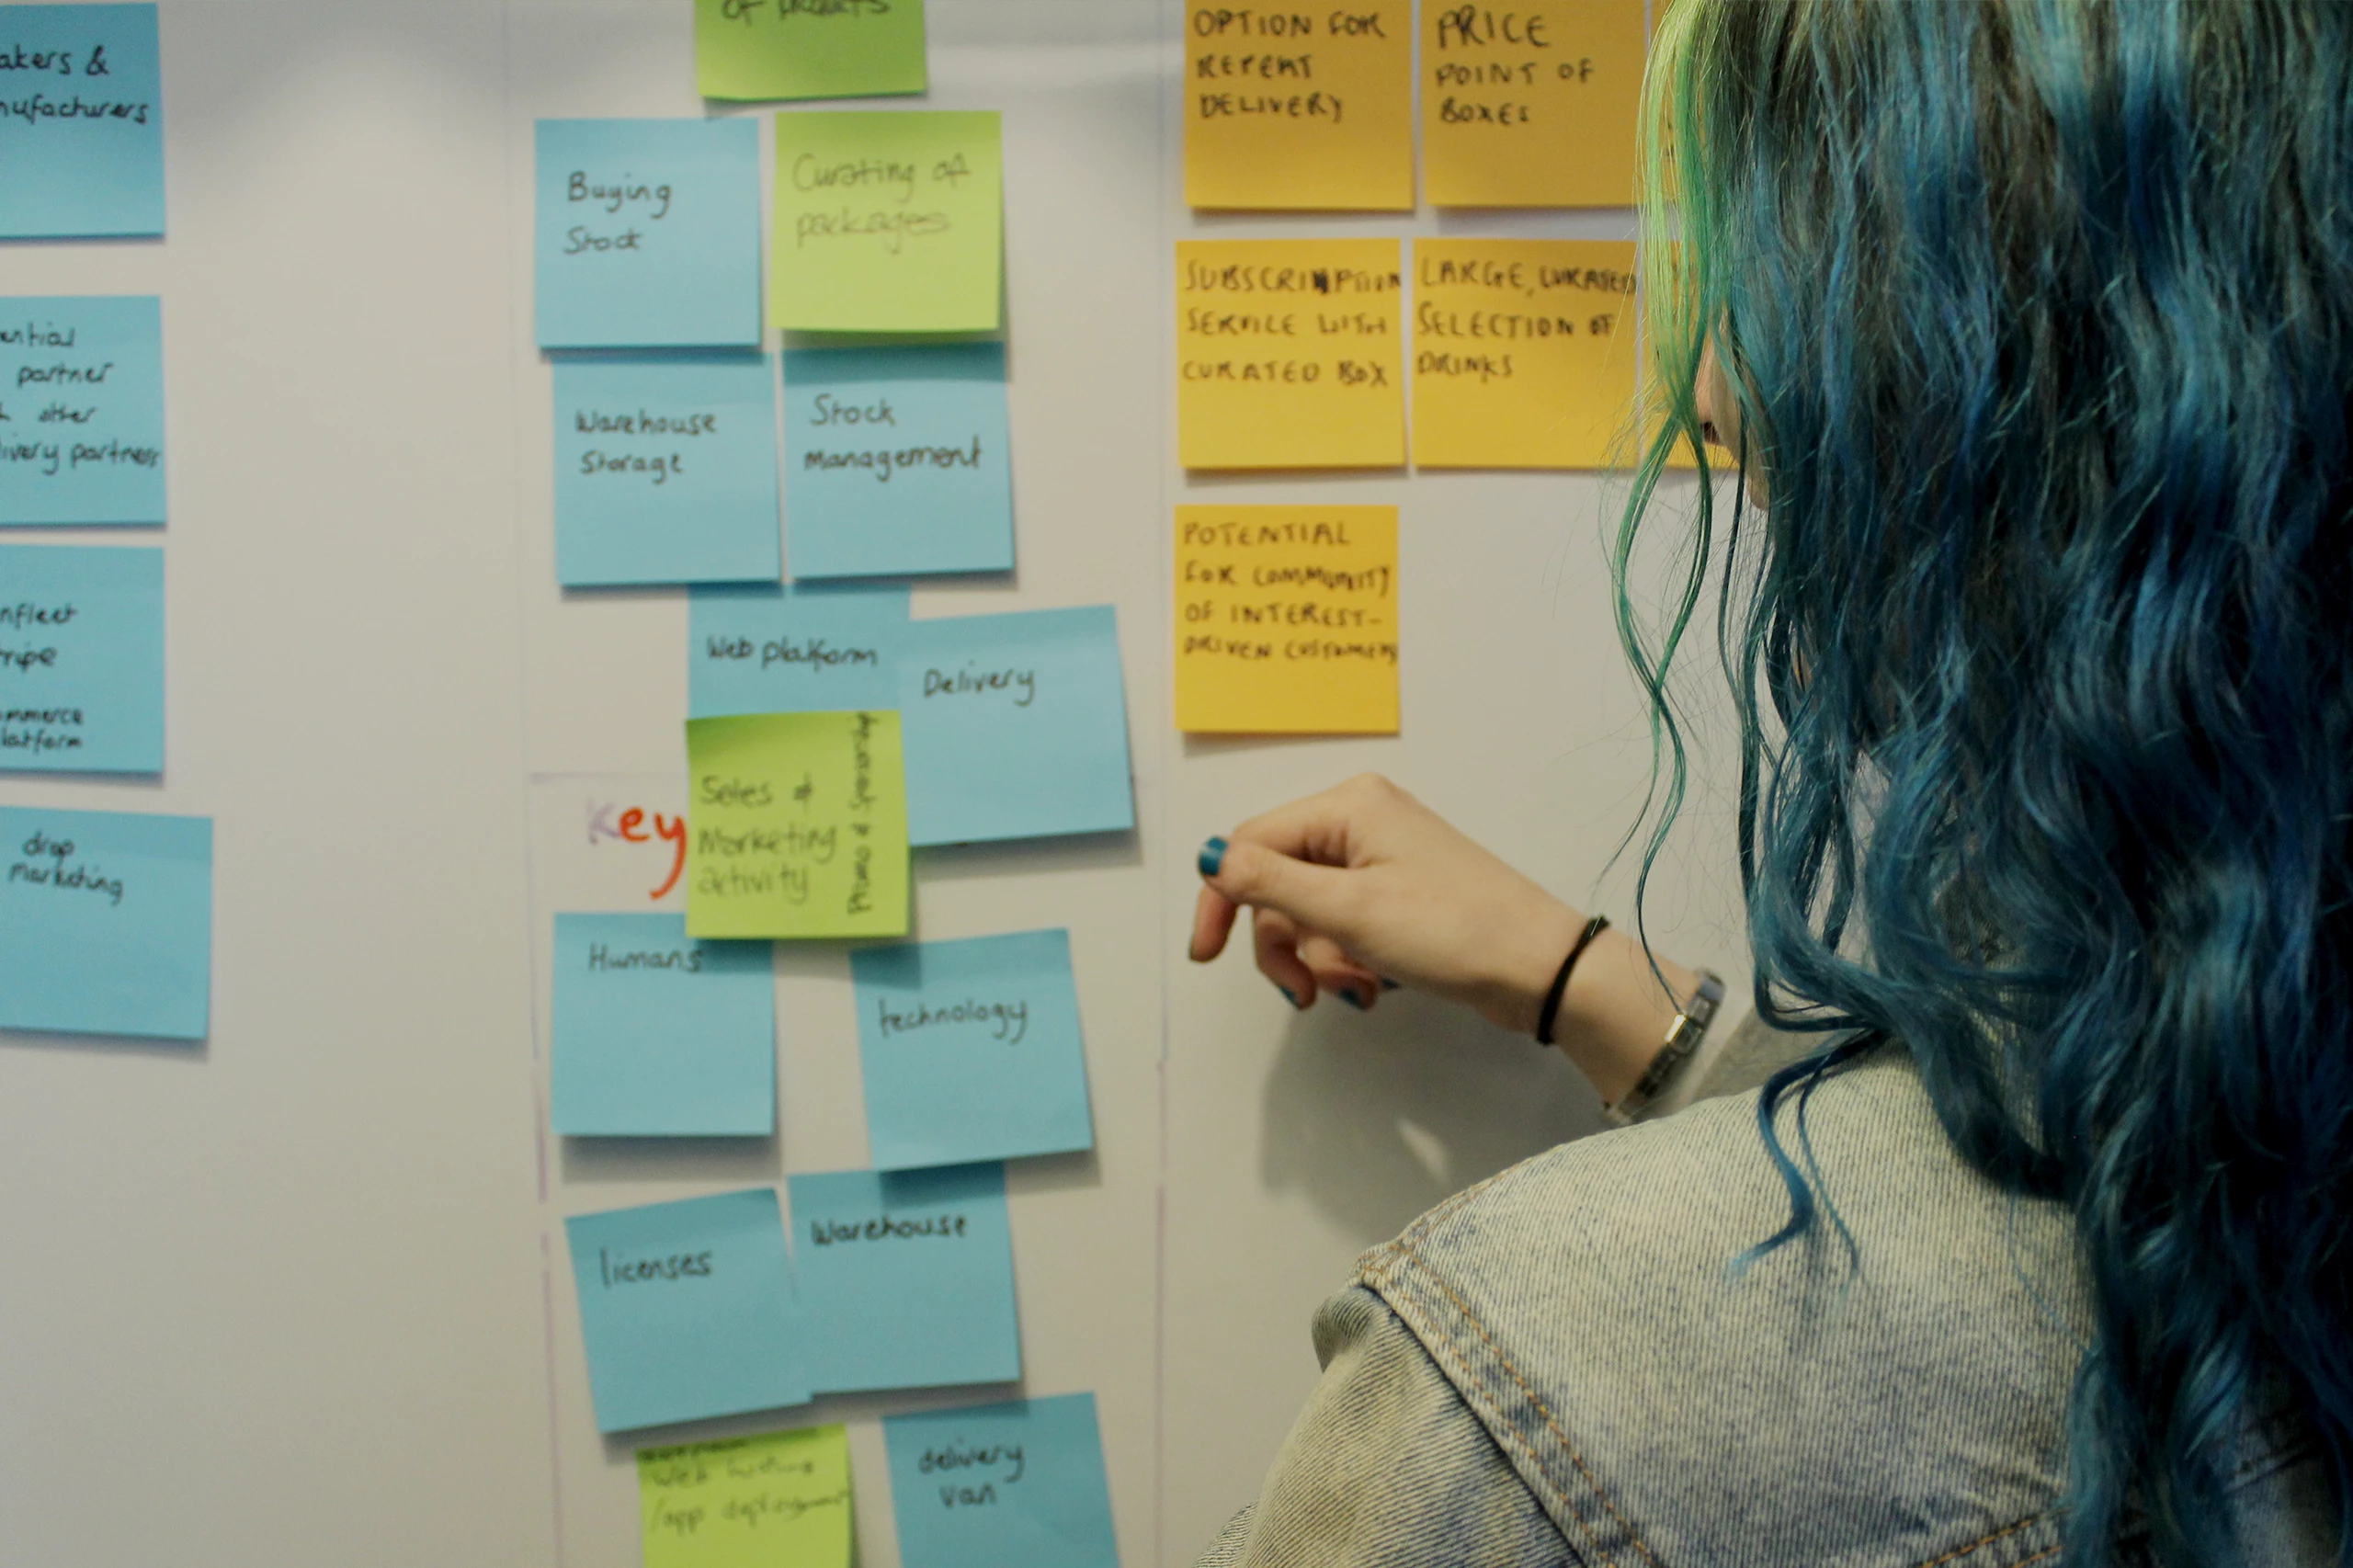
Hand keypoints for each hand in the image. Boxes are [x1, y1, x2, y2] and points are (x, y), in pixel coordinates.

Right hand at [1189, 774, 1698, 1099]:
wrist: (1541, 968)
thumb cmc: (1451, 930)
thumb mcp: (1349, 910)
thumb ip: (1270, 883)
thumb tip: (1208, 858)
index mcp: (1347, 807)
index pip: (1250, 844)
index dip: (1222, 900)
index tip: (1207, 958)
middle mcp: (1360, 821)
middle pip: (1277, 883)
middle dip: (1284, 944)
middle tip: (1306, 992)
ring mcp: (1382, 858)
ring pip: (1309, 913)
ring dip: (1321, 959)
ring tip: (1359, 989)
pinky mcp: (1399, 895)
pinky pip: (1344, 926)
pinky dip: (1348, 960)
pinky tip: (1376, 987)